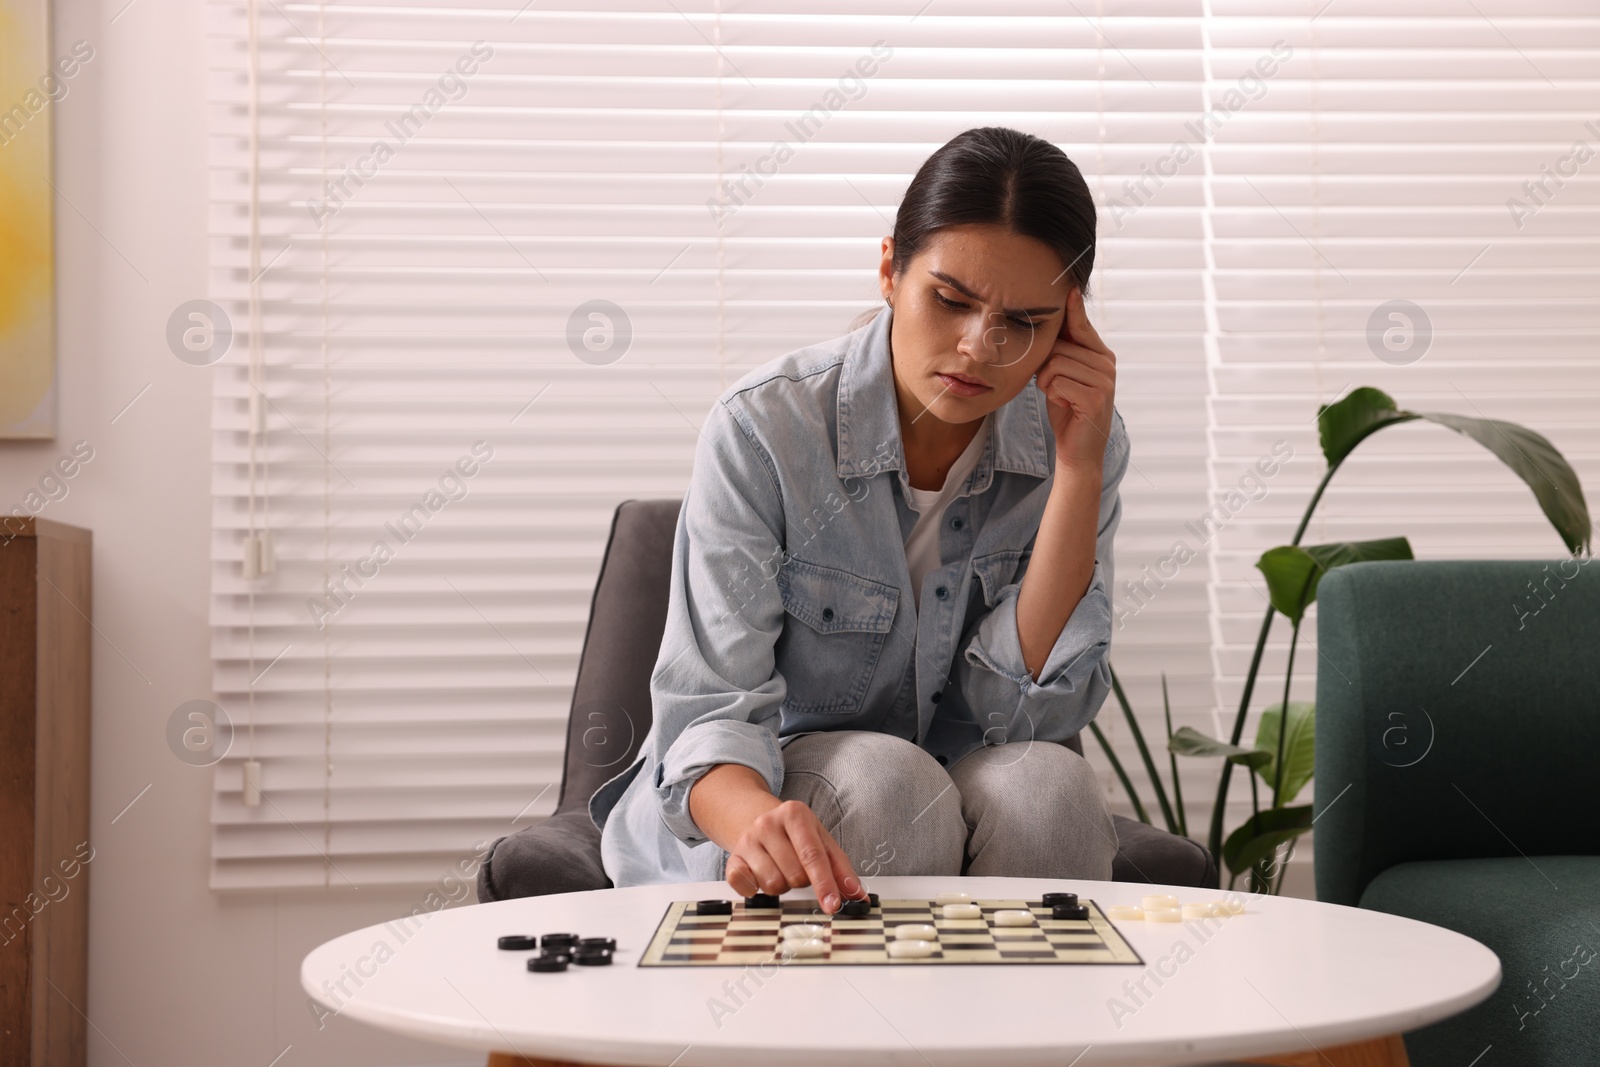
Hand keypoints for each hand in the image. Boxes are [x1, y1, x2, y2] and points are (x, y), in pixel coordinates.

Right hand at [724, 800, 863, 913]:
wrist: (756, 819)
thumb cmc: (795, 835)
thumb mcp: (822, 841)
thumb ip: (841, 869)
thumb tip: (858, 896)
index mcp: (795, 814)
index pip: (812, 855)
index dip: (824, 883)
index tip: (833, 904)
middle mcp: (768, 823)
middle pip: (794, 874)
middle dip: (801, 881)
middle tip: (797, 868)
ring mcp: (747, 840)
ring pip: (772, 884)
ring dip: (782, 886)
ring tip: (780, 870)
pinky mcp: (732, 859)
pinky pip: (747, 888)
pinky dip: (757, 891)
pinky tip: (760, 876)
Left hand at [1034, 288, 1116, 472]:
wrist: (1077, 448)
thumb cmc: (1067, 409)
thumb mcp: (1063, 375)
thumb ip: (1063, 351)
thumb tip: (1051, 321)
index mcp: (1101, 355)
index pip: (1082, 325)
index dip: (1072, 309)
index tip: (1068, 288)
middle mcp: (1107, 364)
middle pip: (1060, 346)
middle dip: (1046, 366)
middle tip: (1054, 386)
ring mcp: (1105, 380)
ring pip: (1057, 364)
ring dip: (1048, 383)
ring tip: (1059, 395)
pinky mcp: (1096, 397)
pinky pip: (1058, 383)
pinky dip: (1052, 395)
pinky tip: (1064, 405)